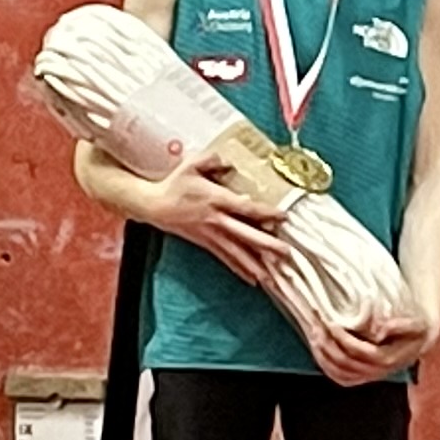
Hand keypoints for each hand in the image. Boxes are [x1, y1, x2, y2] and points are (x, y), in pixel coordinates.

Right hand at [150, 135, 296, 285]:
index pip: (245, 208)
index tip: (283, 217)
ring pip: (237, 252)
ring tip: (273, 277)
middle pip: (245, 234)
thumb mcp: (192, 164)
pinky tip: (253, 280)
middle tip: (286, 253)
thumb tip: (228, 160)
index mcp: (216, 199)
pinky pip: (226, 258)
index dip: (265, 213)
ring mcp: (211, 234)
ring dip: (256, 265)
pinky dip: (240, 269)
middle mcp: (216, 220)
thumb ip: (212, 159)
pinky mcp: (205, 244)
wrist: (153, 205)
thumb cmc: (174, 183)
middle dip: (266, 245)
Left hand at [311, 302, 430, 388]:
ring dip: (323, 355)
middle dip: (328, 345)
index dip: (344, 339)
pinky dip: (326, 366)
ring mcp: (369, 377)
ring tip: (314, 335)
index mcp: (390, 360)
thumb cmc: (416, 328)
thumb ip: (400, 325)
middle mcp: (378, 372)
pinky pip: (340, 378)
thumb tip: (378, 331)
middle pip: (347, 364)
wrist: (420, 340)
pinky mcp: (362, 377)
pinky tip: (318, 351)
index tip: (332, 323)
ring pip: (340, 373)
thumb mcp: (416, 323)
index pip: (362, 352)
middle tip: (317, 326)